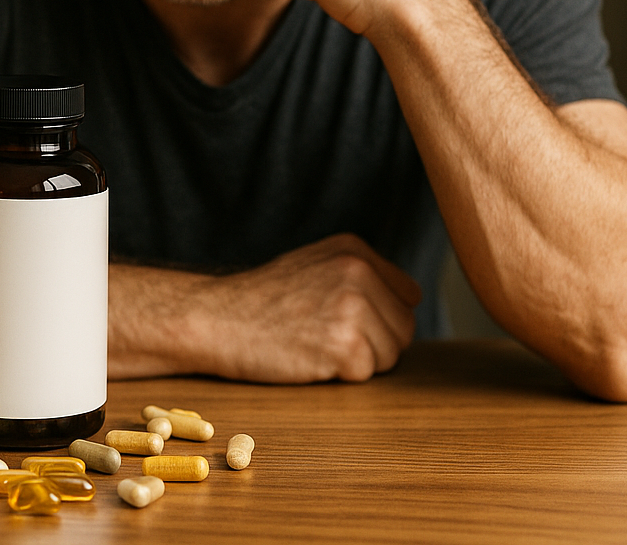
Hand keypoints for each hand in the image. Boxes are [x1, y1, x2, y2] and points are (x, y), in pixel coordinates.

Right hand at [194, 233, 421, 382]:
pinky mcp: (345, 346)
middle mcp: (358, 272)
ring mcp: (353, 308)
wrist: (216, 319)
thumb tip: (410, 301)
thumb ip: (360, 274)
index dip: (380, 317)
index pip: (407, 296)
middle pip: (404, 328)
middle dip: (374, 342)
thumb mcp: (314, 264)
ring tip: (315, 345)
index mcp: (354, 249)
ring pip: (391, 355)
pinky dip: (340, 377)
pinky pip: (366, 374)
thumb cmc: (262, 300)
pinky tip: (309, 358)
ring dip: (358, 361)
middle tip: (325, 337)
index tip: (342, 320)